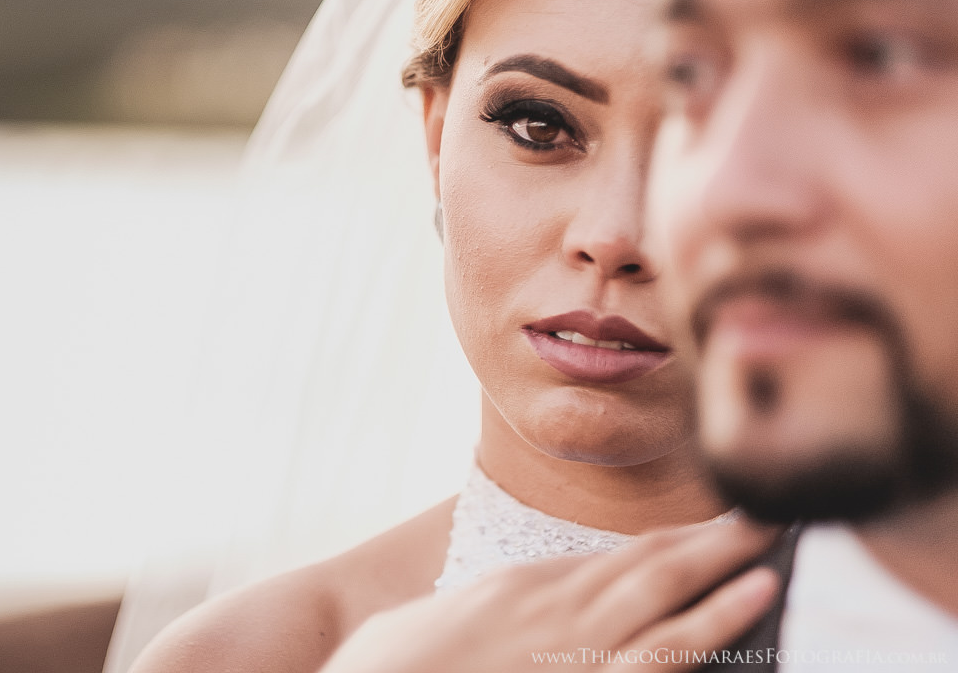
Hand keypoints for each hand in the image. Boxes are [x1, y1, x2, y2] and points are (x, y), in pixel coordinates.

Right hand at [320, 519, 779, 672]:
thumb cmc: (394, 664)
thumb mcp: (449, 625)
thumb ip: (500, 615)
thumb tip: (527, 610)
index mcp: (523, 586)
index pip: (614, 558)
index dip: (671, 542)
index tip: (709, 530)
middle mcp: (554, 603)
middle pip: (649, 561)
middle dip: (711, 537)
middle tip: (765, 508)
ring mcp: (571, 642)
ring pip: (664, 591)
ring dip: (724, 561)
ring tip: (772, 534)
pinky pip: (661, 652)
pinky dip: (714, 620)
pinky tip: (753, 597)